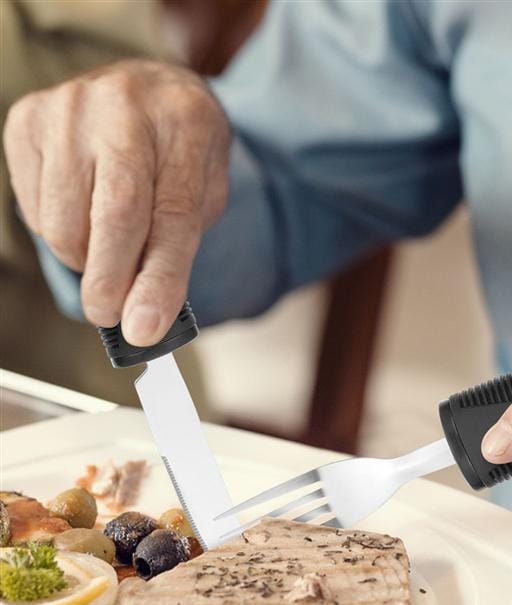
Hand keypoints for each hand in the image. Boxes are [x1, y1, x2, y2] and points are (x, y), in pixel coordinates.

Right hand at [3, 59, 230, 344]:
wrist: (151, 88)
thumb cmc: (181, 153)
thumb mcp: (205, 191)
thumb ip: (179, 244)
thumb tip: (143, 313)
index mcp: (186, 124)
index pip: (172, 217)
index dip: (159, 280)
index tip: (145, 330)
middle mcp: (125, 107)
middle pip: (113, 217)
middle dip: (111, 282)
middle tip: (111, 316)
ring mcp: (69, 108)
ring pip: (64, 222)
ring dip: (87, 261)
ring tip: (109, 254)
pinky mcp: (27, 120)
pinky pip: (35, 210)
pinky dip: (61, 235)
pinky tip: (83, 219)